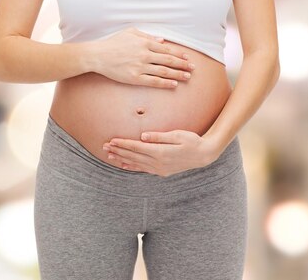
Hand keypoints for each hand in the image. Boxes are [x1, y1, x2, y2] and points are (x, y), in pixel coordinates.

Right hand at [92, 28, 194, 88]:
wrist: (98, 55)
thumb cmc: (113, 43)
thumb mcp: (130, 33)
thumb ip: (147, 36)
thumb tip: (162, 41)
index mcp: (144, 43)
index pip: (166, 49)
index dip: (178, 54)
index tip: (187, 58)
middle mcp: (144, 54)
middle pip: (168, 60)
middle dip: (183, 64)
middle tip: (193, 68)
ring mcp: (140, 67)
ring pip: (164, 71)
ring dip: (178, 74)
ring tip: (188, 77)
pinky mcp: (134, 78)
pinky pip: (154, 81)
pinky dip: (165, 83)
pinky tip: (174, 84)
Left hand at [102, 129, 219, 176]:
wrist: (204, 155)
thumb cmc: (192, 141)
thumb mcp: (177, 135)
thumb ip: (159, 136)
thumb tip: (143, 136)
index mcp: (161, 153)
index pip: (137, 147)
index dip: (123, 144)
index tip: (112, 140)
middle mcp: (158, 163)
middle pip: (133, 156)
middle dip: (118, 151)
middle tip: (104, 146)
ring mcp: (160, 169)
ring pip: (136, 163)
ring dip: (122, 159)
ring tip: (109, 155)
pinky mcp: (162, 171)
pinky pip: (143, 169)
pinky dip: (132, 167)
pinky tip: (123, 165)